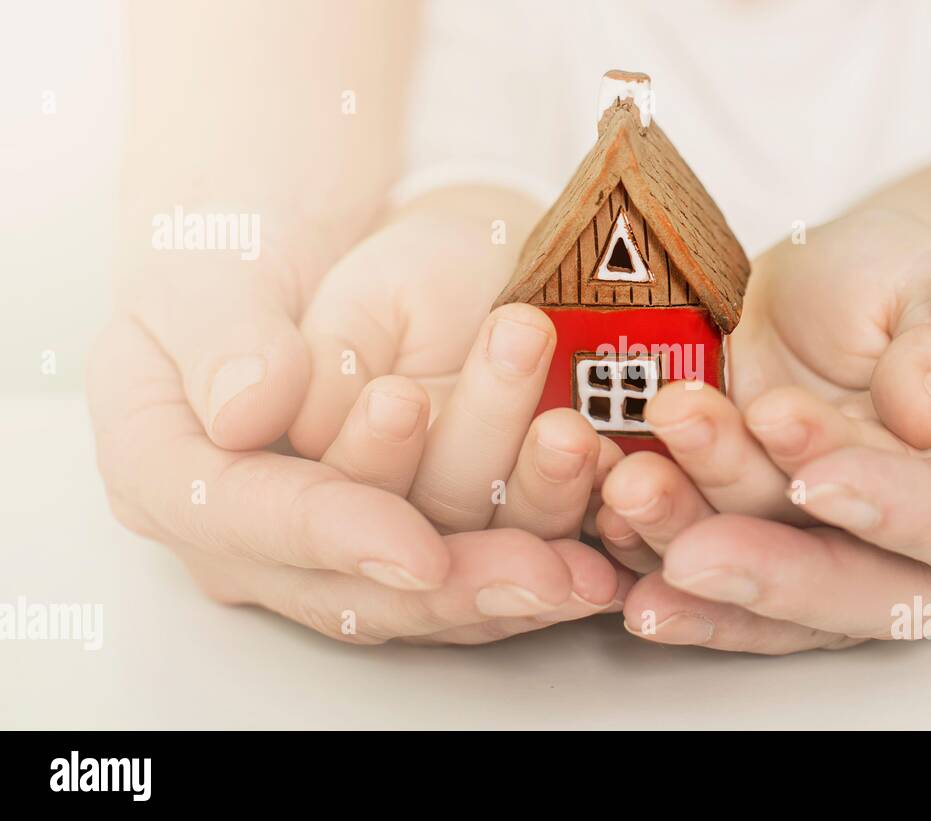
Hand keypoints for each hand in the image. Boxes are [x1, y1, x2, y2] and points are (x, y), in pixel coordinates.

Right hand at [89, 194, 630, 644]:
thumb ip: (223, 335)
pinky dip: (546, 549)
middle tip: (543, 569)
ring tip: (584, 490)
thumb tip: (246, 413)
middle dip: (457, 581)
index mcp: (171, 475)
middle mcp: (254, 535)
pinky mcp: (408, 533)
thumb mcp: (211, 266)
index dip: (337, 537)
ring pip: (430, 581)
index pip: (249, 521)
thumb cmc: (241, 253)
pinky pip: (477, 561)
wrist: (303, 252)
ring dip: (521, 551)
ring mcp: (336, 541)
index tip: (418, 550)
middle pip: (352, 587)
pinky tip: (606, 547)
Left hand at [596, 209, 930, 573]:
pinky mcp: (840, 534)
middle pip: (879, 592)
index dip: (902, 508)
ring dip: (709, 555)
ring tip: (628, 505)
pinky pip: (767, 560)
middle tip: (690, 554)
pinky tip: (616, 543)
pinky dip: (688, 558)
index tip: (820, 475)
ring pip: (801, 588)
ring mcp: (904, 554)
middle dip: (780, 572)